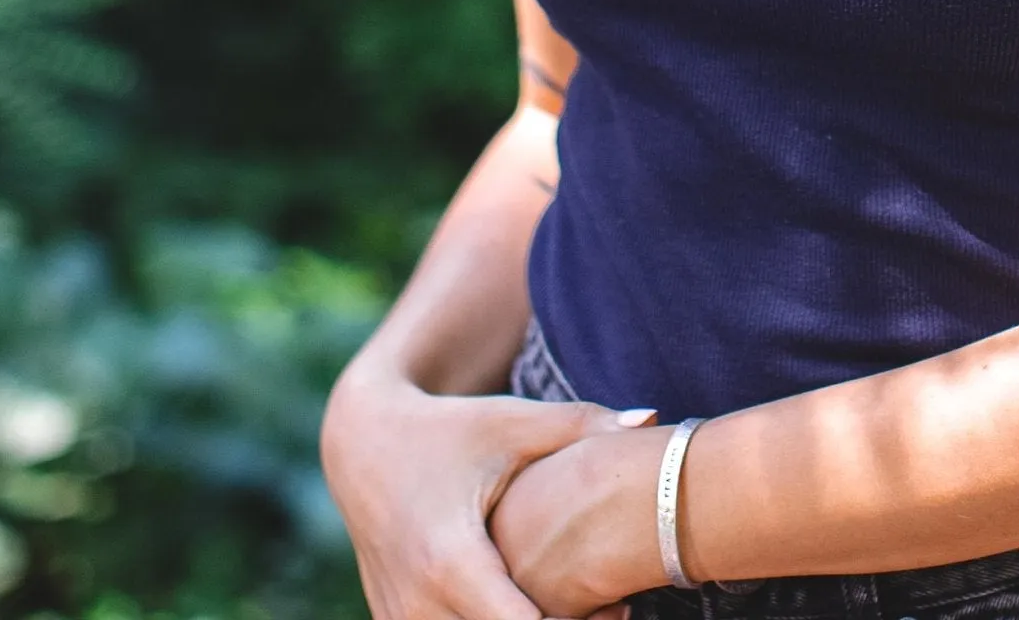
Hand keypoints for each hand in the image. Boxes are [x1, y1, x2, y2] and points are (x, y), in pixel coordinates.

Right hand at [321, 356, 654, 619]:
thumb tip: (653, 419)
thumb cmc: (450, 429)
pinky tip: (538, 611)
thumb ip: (581, 426)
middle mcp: (416, 603)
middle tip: (615, 613)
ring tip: (585, 611)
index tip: (616, 612)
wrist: (364, 444)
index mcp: (447, 558)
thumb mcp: (512, 424)